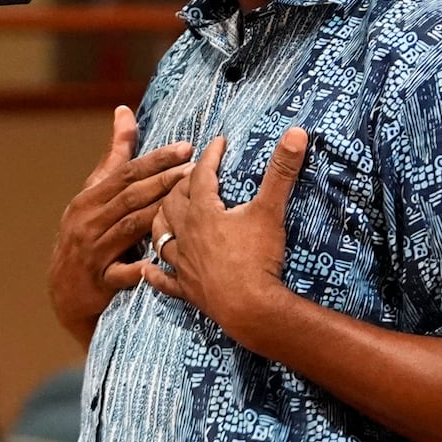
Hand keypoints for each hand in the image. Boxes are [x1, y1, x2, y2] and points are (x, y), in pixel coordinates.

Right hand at [48, 105, 193, 346]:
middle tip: (195, 170)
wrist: (64, 290)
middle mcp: (88, 221)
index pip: (126, 173)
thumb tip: (124, 111)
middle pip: (130, 196)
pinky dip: (136, 269)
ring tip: (188, 202)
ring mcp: (92, 251)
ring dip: (158, 214)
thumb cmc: (86, 233)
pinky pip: (120, 273)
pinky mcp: (98, 281)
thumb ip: (115, 156)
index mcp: (89, 198)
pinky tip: (157, 263)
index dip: (156, 160)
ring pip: (129, 228)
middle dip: (163, 181)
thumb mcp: (94, 194)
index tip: (186, 148)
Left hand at [141, 126, 306, 346]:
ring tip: (165, 211)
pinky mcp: (187, 290)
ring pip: (160, 236)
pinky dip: (154, 274)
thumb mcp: (270, 210)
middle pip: (173, 202)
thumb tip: (295, 132)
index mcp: (203, 212)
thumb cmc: (258, 257)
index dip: (209, 156)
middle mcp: (186, 235)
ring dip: (161, 220)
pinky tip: (146, 268)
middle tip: (193, 176)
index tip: (218, 143)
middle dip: (181, 184)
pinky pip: (164, 281)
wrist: (251, 308)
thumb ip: (281, 171)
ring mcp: (183, 264)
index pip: (200, 175)